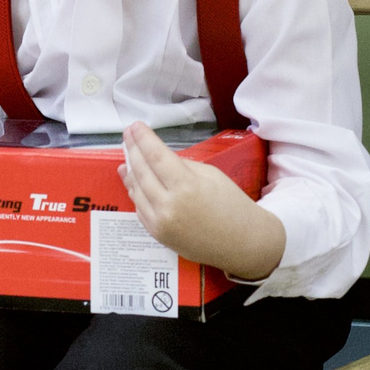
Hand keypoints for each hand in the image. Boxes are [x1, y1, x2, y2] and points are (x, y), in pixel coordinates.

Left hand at [118, 124, 283, 283]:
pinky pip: (140, 208)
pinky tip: (134, 181)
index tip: (135, 126)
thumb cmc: (232, 206)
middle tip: (128, 135)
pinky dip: (136, 192)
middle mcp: (169, 205)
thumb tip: (159, 158)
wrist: (241, 243)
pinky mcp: (158, 235)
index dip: (143, 138)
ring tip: (128, 155)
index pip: (156, 156)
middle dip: (132, 149)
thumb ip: (182, 165)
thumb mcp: (212, 175)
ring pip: (135, 190)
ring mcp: (160, 222)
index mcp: (187, 186)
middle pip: (141, 171)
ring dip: (130, 171)